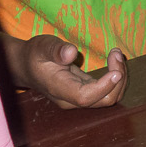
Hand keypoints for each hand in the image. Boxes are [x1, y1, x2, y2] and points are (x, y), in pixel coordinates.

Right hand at [12, 35, 127, 109]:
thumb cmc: (34, 55)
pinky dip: (116, 78)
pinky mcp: (86, 92)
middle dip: (117, 79)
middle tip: (116, 53)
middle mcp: (71, 99)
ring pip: (109, 98)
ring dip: (119, 78)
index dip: (104, 87)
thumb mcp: (42, 46)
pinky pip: (106, 92)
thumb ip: (56, 50)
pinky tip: (114, 61)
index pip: (85, 97)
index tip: (116, 70)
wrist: (26, 66)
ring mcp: (79, 98)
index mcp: (59, 89)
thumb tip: (72, 52)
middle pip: (103, 100)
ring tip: (116, 54)